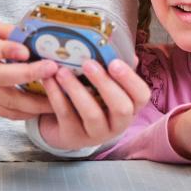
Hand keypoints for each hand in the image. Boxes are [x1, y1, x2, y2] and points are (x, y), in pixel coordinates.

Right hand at [0, 21, 58, 119]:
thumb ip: (13, 33)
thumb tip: (40, 36)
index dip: (7, 50)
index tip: (25, 51)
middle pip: (2, 77)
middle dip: (29, 75)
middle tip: (53, 70)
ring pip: (9, 101)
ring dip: (35, 101)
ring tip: (58, 97)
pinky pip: (8, 113)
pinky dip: (27, 113)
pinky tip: (44, 108)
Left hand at [36, 59, 150, 150]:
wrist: (64, 127)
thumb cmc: (92, 98)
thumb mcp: (105, 85)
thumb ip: (116, 70)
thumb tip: (128, 52)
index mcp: (130, 107)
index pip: (141, 95)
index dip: (130, 79)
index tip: (114, 62)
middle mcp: (118, 124)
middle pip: (121, 108)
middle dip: (105, 84)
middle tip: (88, 64)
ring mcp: (97, 134)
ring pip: (92, 114)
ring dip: (77, 90)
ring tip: (62, 71)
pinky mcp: (73, 137)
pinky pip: (66, 116)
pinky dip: (56, 96)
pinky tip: (49, 80)